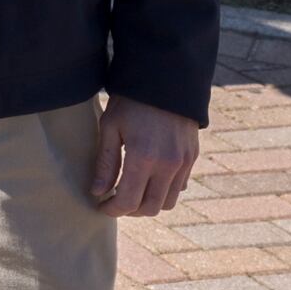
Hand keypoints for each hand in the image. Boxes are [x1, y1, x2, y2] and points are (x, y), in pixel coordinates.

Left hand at [90, 97, 201, 217]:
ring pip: (169, 202)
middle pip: (151, 208)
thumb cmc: (131, 101)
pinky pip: (180, 186)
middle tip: (114, 201)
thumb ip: (106, 163)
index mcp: (144, 158)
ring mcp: (184, 163)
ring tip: (131, 192)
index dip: (112, 209)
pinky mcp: (192, 157)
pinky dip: (164, 191)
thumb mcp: (110, 127)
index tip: (100, 206)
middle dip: (130, 211)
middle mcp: (168, 165)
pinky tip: (149, 179)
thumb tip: (98, 192)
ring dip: (149, 203)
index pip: (129, 202)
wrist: (165, 79)